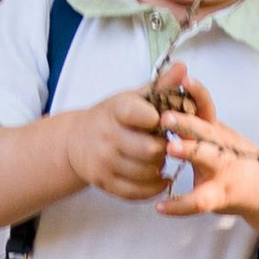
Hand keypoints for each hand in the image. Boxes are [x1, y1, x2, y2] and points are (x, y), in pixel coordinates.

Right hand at [62, 83, 178, 202]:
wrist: (76, 141)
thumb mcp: (133, 97)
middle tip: (167, 144)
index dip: (157, 119)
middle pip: (150, 150)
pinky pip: (136, 192)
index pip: (139, 114)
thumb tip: (183, 66)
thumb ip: (161, 85)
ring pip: (145, 173)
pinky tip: (158, 177)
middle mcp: (107, 136)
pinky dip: (153, 187)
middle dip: (164, 148)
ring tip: (160, 159)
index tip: (163, 120)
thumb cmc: (114, 117)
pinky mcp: (104, 183)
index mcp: (116, 110)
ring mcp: (104, 161)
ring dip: (159, 167)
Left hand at [152, 71, 258, 217]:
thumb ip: (195, 119)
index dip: (197, 93)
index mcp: (215, 131)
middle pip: (206, 131)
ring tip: (169, 148)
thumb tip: (169, 92)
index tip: (183, 80)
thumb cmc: (232, 157)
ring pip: (207, 160)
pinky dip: (178, 206)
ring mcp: (221, 171)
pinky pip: (198, 201)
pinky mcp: (217, 196)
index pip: (207, 107)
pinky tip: (160, 207)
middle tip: (165, 115)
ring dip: (189, 151)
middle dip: (187, 122)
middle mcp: (220, 147)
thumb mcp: (216, 134)